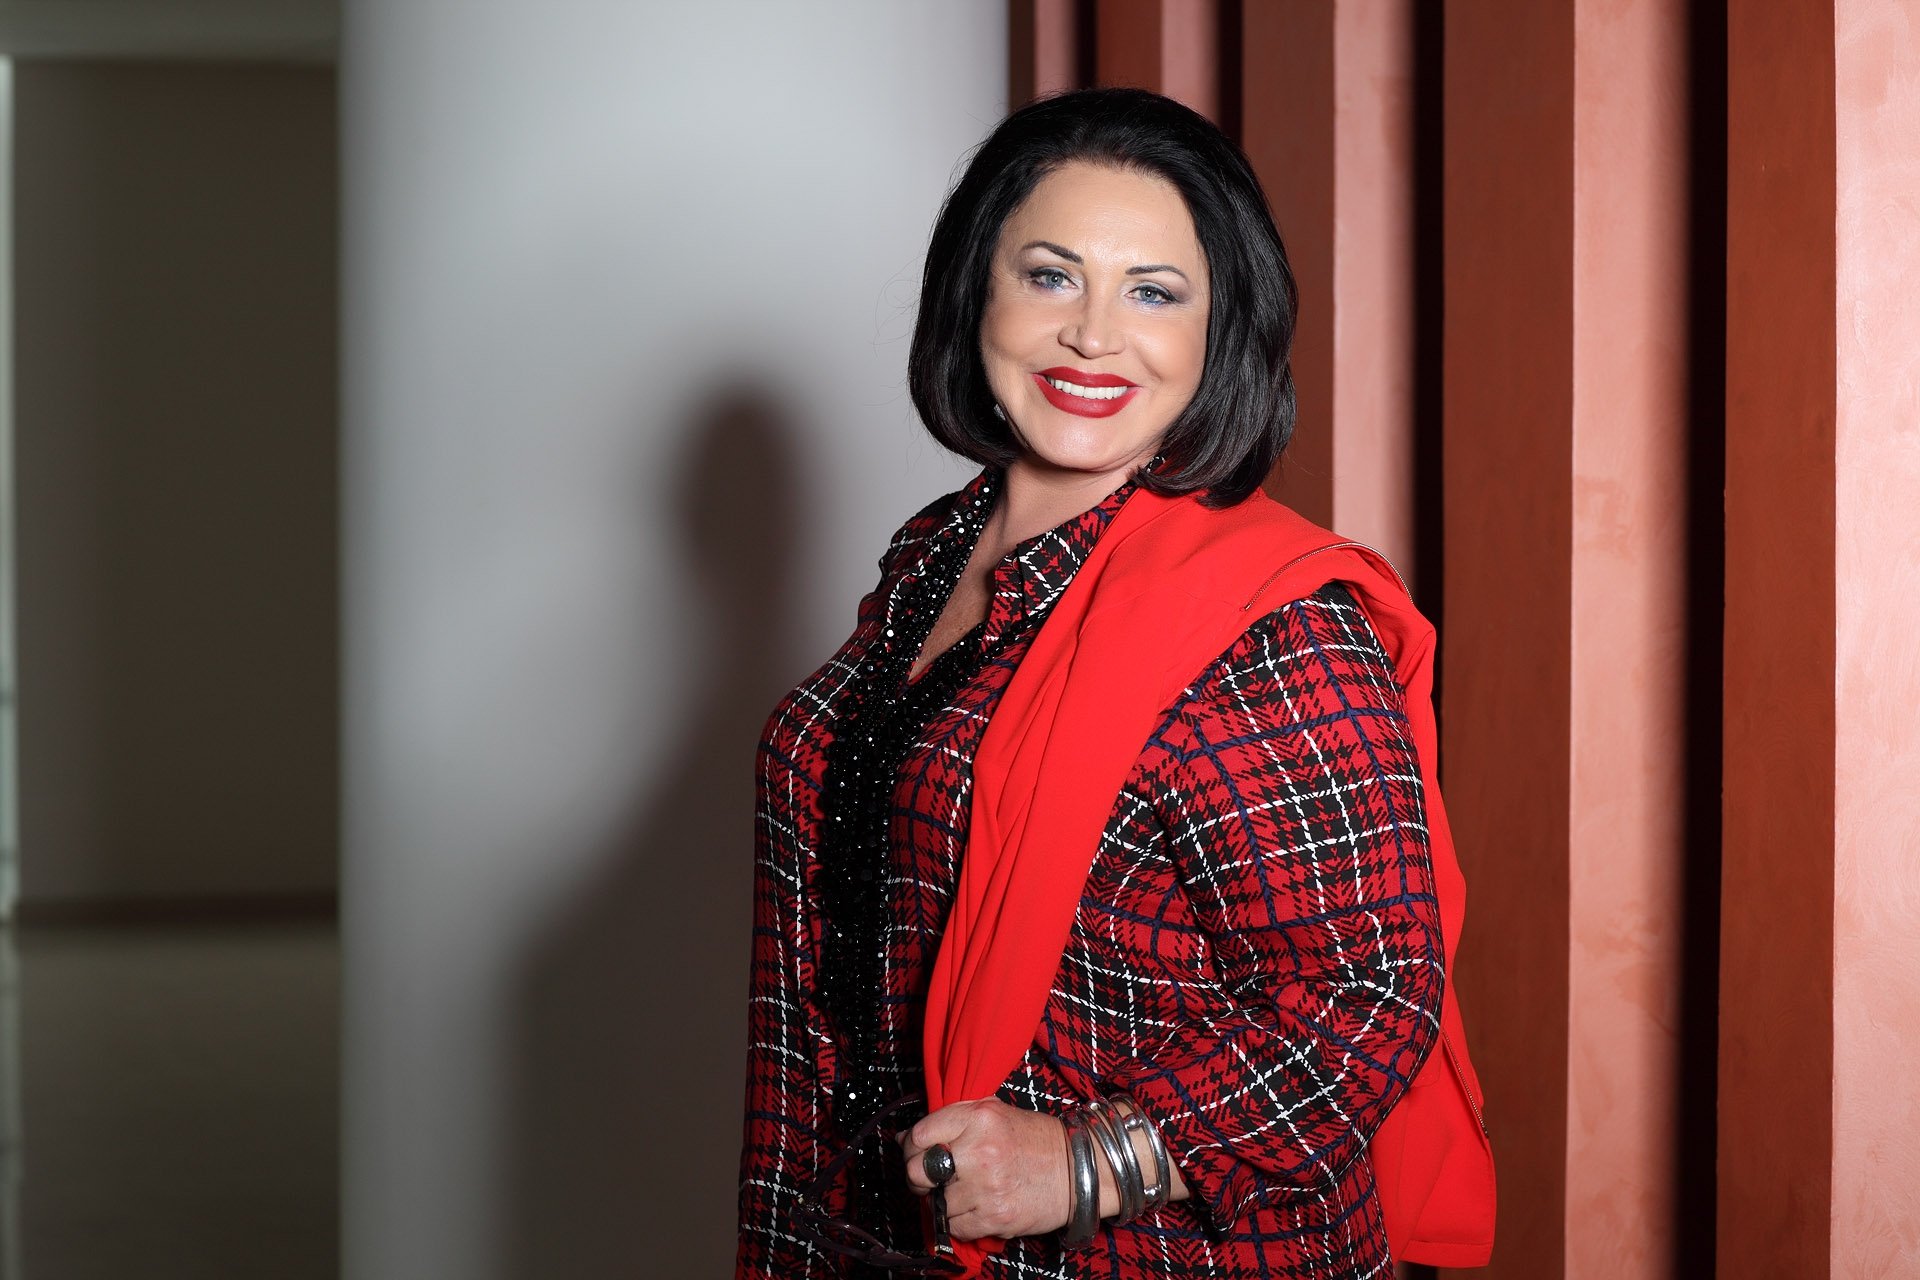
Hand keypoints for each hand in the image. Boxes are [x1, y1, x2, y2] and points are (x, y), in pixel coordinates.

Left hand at [897, 1097, 1074, 1241]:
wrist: (1079, 1169)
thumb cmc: (1035, 1140)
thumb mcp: (994, 1112)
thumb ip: (951, 1120)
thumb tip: (904, 1137)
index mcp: (978, 1118)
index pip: (919, 1134)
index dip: (912, 1146)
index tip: (920, 1152)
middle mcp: (979, 1150)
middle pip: (918, 1171)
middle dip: (920, 1177)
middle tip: (934, 1177)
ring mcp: (986, 1186)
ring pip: (935, 1203)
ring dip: (944, 1201)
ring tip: (966, 1191)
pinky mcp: (994, 1217)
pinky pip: (954, 1226)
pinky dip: (960, 1221)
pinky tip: (977, 1206)